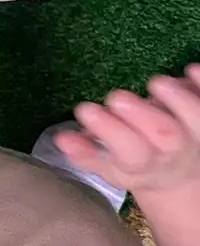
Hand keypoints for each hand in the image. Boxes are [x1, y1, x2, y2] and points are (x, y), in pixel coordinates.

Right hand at [56, 68, 199, 196]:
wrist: (181, 175)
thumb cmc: (139, 164)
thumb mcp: (111, 167)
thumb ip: (86, 153)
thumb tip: (60, 137)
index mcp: (145, 164)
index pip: (130, 152)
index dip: (109, 132)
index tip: (84, 109)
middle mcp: (174, 151)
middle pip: (167, 138)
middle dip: (143, 116)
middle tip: (118, 97)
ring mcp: (197, 133)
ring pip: (198, 119)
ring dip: (179, 100)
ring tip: (156, 83)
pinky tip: (190, 69)